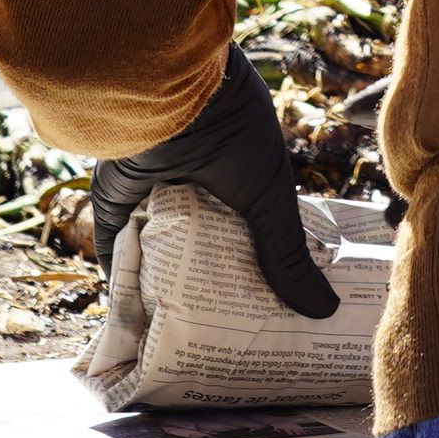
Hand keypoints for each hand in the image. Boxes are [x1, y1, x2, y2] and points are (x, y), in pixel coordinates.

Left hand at [86, 42, 339, 317]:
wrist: (169, 94)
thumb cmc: (233, 138)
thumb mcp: (268, 200)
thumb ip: (286, 255)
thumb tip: (324, 311)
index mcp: (235, 182)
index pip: (244, 236)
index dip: (253, 275)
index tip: (263, 319)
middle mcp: (192, 189)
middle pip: (197, 251)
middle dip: (206, 291)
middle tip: (218, 343)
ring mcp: (150, 195)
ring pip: (155, 254)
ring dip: (162, 290)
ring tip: (177, 341)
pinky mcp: (114, 201)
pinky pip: (114, 248)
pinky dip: (121, 281)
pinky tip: (133, 321)